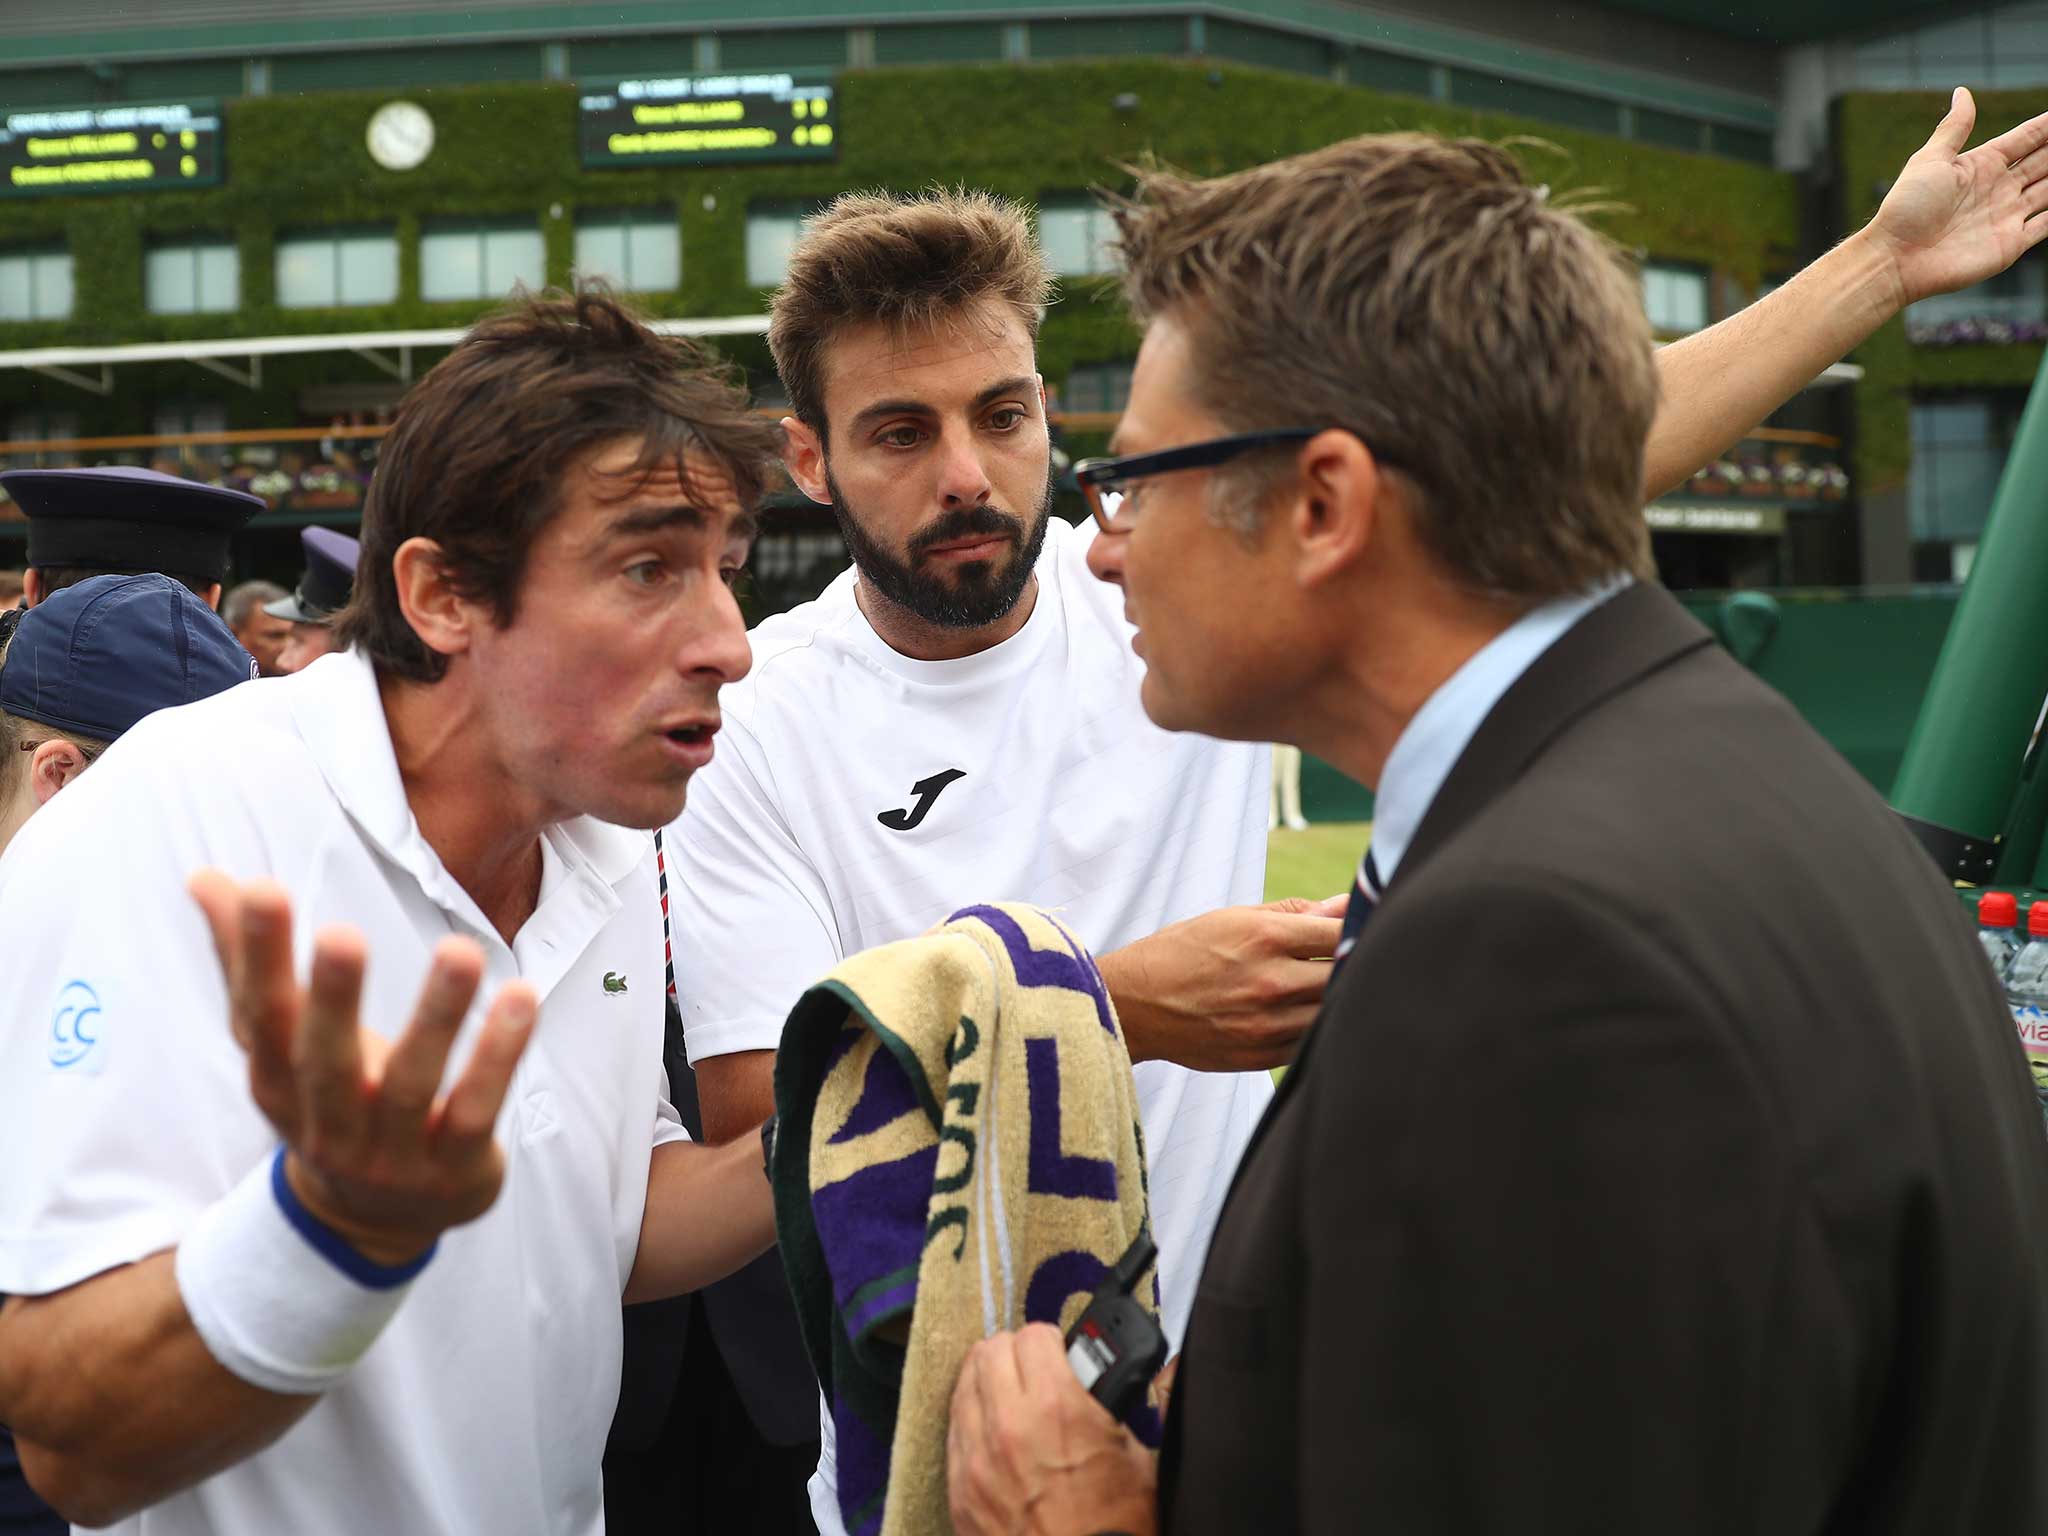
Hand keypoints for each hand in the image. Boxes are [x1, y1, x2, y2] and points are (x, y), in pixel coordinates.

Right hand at [189, 871, 537, 1265]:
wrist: (373, 1223)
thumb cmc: (330, 1101)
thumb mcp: (284, 1044)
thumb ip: (249, 961)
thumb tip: (208, 878)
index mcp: (278, 1081)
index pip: (262, 1017)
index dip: (258, 958)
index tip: (261, 889)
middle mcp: (328, 1122)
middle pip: (325, 1060)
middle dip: (333, 998)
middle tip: (342, 933)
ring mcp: (392, 1151)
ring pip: (413, 1082)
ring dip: (437, 1015)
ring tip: (461, 949)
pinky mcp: (455, 1164)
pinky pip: (476, 1108)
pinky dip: (499, 1057)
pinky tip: (522, 998)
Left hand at [947, 1324, 1157, 1535]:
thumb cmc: (1117, 1528)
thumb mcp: (1137, 1456)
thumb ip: (1116, 1403)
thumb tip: (1116, 1376)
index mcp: (1058, 1407)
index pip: (1034, 1335)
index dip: (1051, 1342)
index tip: (1059, 1355)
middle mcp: (1009, 1423)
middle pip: (990, 1350)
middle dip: (1014, 1354)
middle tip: (1032, 1371)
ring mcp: (977, 1457)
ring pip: (963, 1385)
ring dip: (987, 1383)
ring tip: (1009, 1398)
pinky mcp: (960, 1488)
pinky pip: (953, 1431)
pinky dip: (971, 1423)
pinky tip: (993, 1436)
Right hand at [1099, 896, 1346, 1070]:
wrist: (1133, 1005)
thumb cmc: (1183, 952)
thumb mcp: (1233, 918)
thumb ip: (1294, 913)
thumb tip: (1344, 905)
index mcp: (1265, 937)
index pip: (1340, 933)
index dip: (1357, 930)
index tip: (1362, 930)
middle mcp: (1270, 981)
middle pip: (1345, 975)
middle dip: (1353, 965)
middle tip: (1354, 959)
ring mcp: (1268, 1024)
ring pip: (1332, 1012)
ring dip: (1337, 999)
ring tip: (1326, 987)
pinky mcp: (1262, 1056)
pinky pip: (1311, 1042)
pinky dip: (1316, 1027)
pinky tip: (1304, 1014)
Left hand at [1865, 87, 2047, 306]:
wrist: (1896, 259)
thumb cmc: (1907, 208)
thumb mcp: (1930, 159)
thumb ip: (1954, 127)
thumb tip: (1963, 91)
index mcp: (1982, 164)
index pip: (2027, 138)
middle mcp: (1998, 188)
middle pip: (2044, 161)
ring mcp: (2006, 216)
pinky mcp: (2010, 244)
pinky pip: (2046, 225)